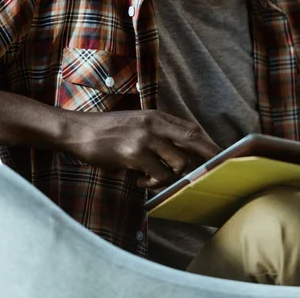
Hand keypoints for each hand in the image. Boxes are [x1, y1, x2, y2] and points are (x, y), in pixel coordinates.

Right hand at [63, 108, 219, 187]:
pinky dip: (152, 183)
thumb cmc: (108, 131)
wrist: (79, 132)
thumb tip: (183, 152)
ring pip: (178, 163)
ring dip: (170, 176)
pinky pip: (158, 175)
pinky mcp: (134, 154)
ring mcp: (145, 138)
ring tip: (152, 177)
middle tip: (215, 172)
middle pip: (193, 139)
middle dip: (208, 157)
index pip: (191, 127)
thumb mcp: (136, 123)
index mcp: (156, 116)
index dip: (208, 142)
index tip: (221, 154)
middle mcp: (154, 124)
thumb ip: (158, 133)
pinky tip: (139, 180)